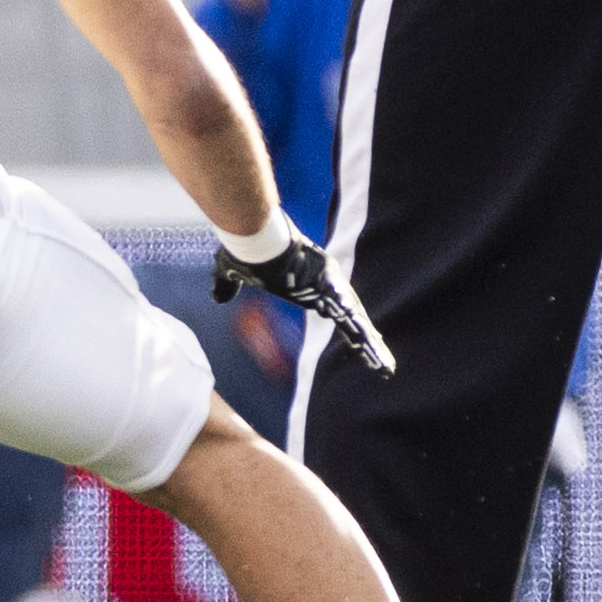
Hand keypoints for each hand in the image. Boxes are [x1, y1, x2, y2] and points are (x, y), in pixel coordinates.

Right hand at [212, 233, 394, 377]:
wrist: (253, 234)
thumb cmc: (245, 248)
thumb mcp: (231, 271)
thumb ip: (227, 285)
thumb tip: (217, 298)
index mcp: (308, 282)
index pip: (331, 307)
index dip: (344, 321)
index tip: (357, 335)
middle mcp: (325, 284)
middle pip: (350, 315)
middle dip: (365, 338)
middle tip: (383, 360)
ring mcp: (329, 286)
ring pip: (354, 320)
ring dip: (368, 344)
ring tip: (385, 366)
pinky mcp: (327, 288)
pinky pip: (349, 318)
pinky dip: (363, 337)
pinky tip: (375, 352)